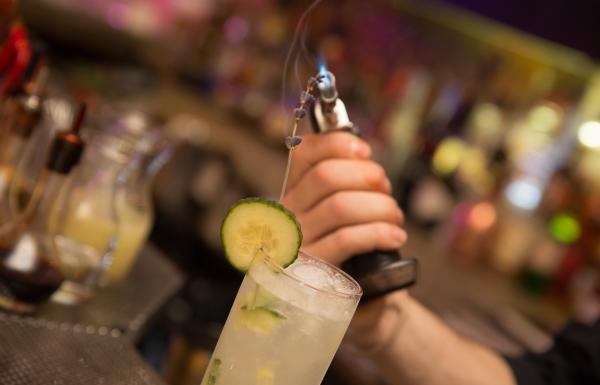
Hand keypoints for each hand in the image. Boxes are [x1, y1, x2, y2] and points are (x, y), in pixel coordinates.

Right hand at [282, 132, 406, 265]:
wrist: (353, 303)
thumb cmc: (353, 251)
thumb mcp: (345, 213)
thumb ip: (349, 182)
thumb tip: (363, 155)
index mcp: (295, 193)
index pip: (303, 153)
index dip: (336, 144)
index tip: (365, 151)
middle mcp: (290, 216)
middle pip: (325, 176)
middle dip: (366, 176)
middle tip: (386, 189)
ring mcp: (299, 244)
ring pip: (340, 206)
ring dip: (379, 206)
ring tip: (395, 216)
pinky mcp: (314, 271)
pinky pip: (347, 240)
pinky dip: (379, 233)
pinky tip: (395, 236)